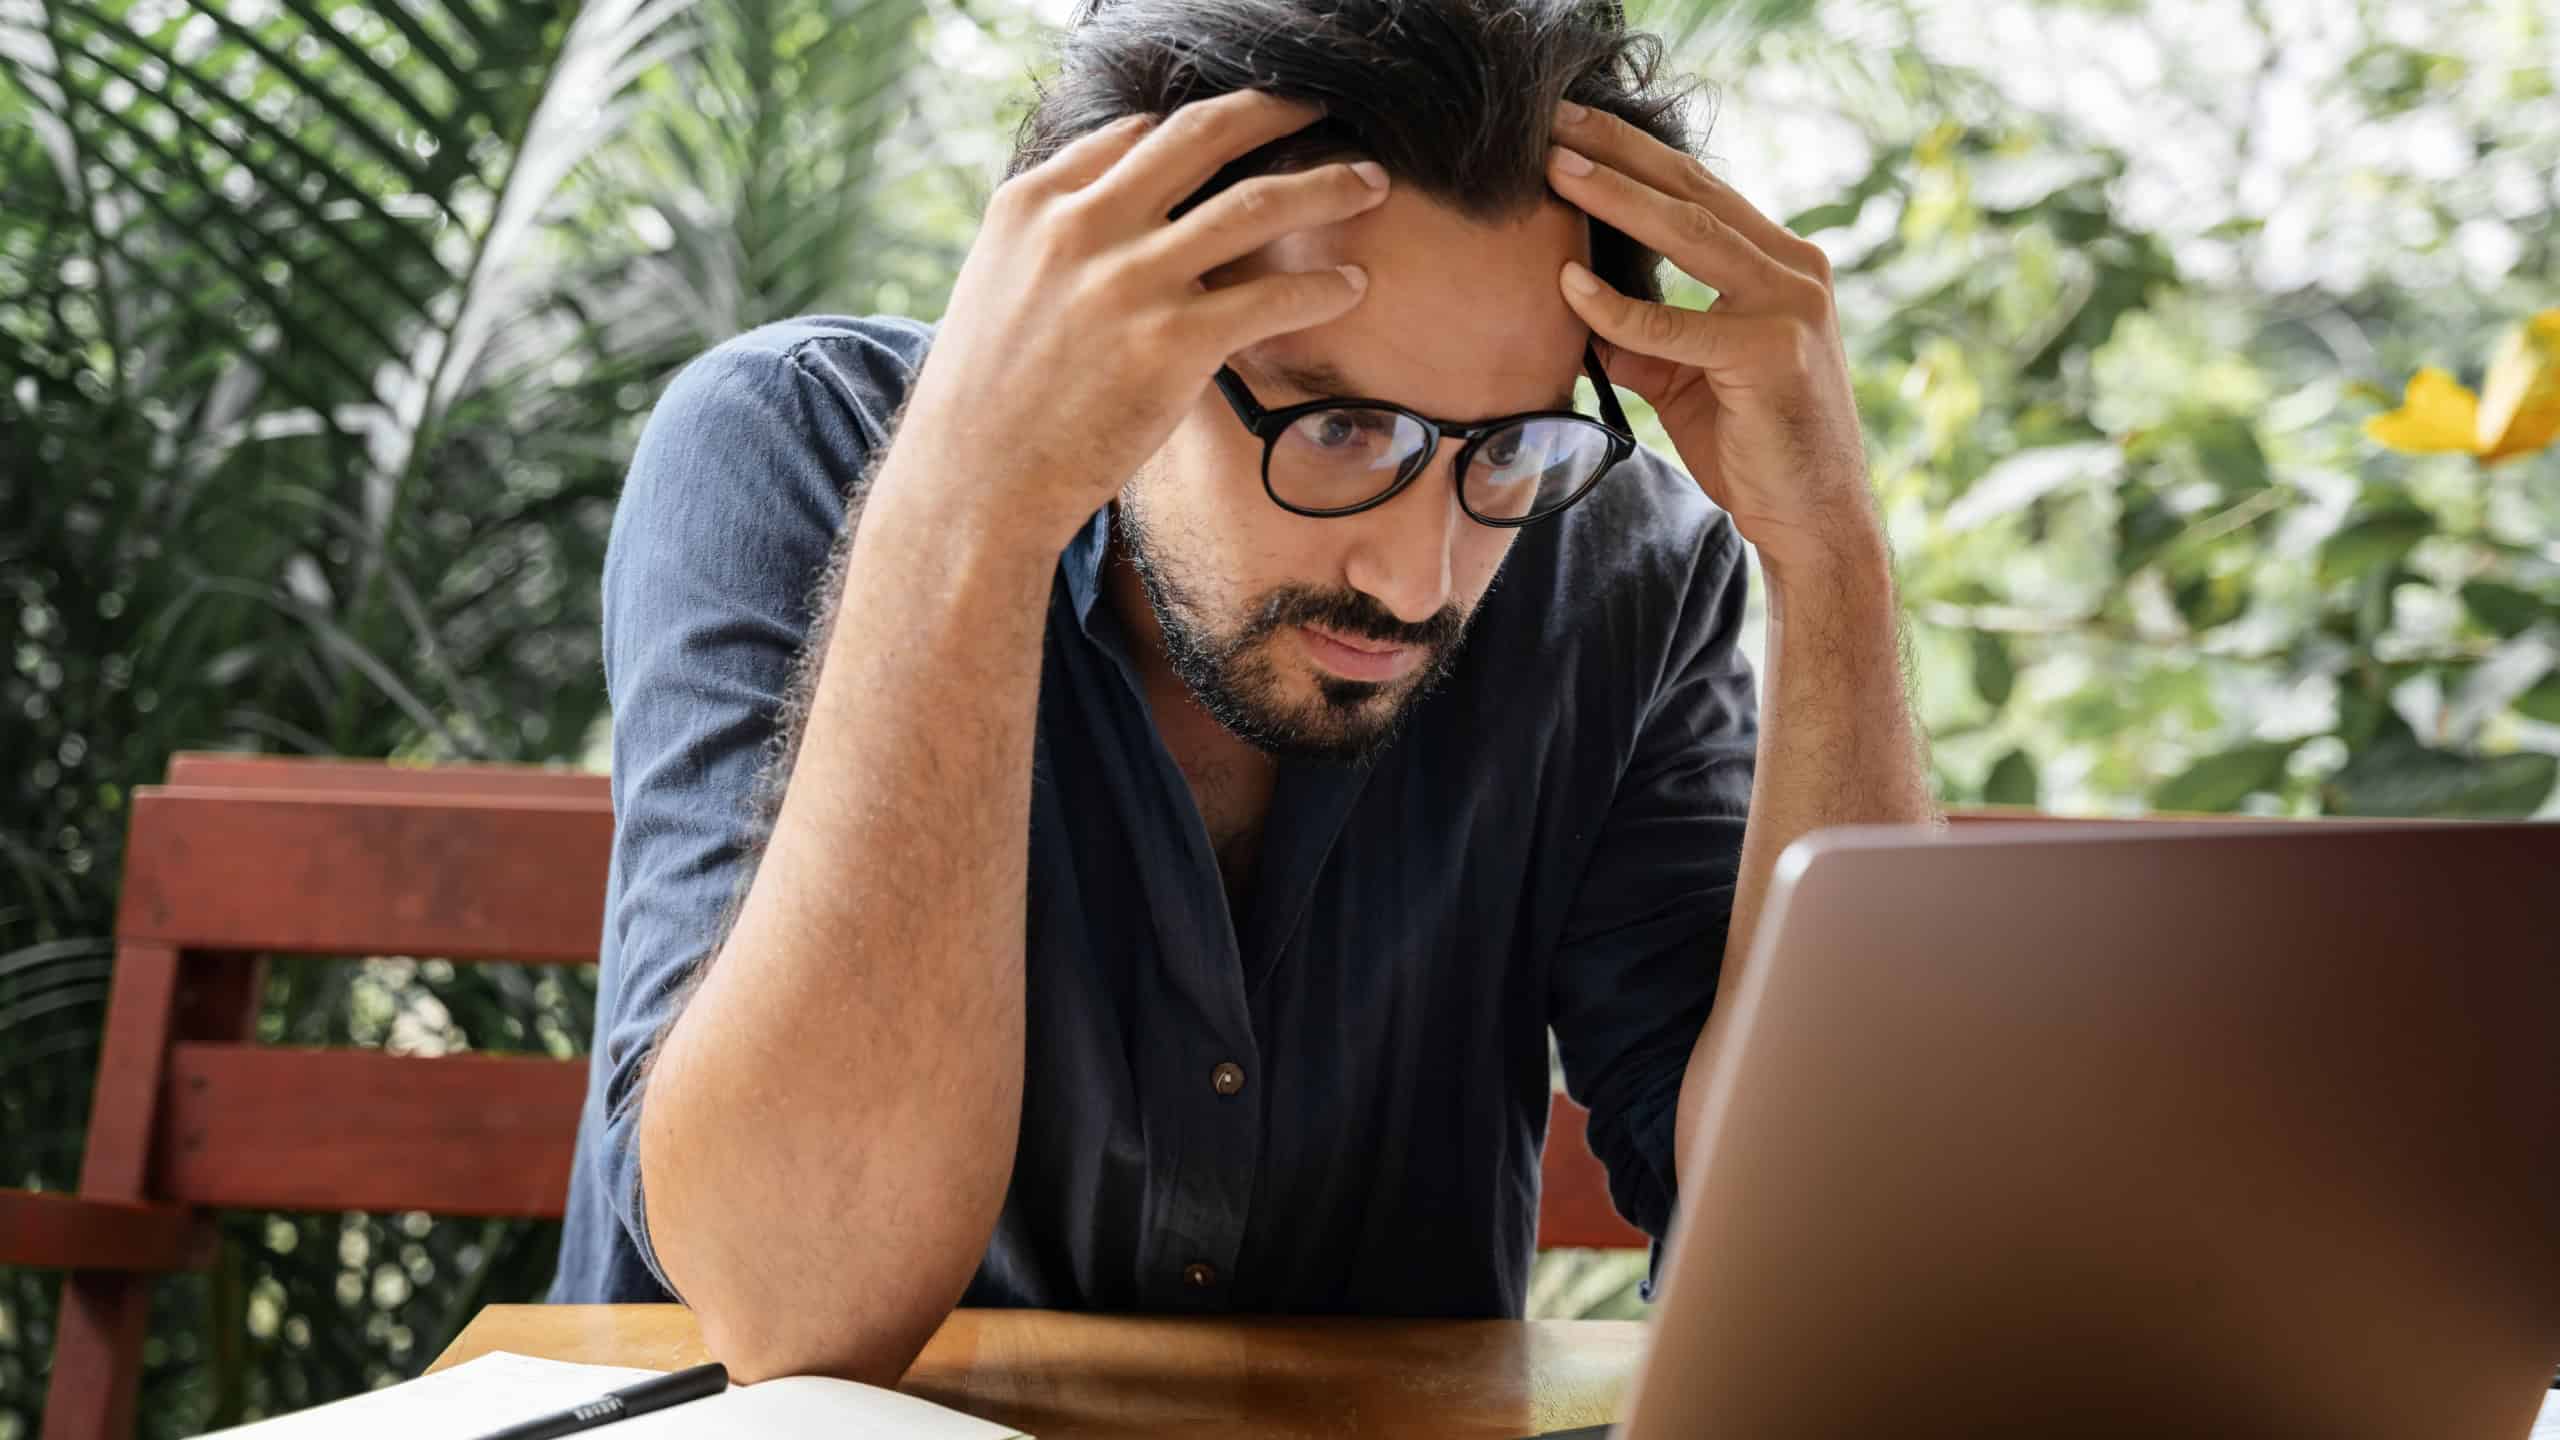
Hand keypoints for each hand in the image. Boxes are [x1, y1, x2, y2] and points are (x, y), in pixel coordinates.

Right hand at [892, 91, 1386, 547]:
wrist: (975, 485)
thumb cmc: (989, 399)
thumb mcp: (997, 283)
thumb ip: (1055, 230)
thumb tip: (1121, 182)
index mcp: (1034, 203)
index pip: (1135, 133)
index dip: (1200, 125)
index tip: (1246, 125)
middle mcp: (1083, 225)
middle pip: (1202, 136)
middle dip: (1277, 112)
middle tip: (1322, 110)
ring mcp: (1131, 281)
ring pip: (1255, 204)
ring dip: (1326, 184)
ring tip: (1371, 182)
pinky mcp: (1173, 344)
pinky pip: (1271, 295)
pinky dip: (1322, 285)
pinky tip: (1352, 285)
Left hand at [1544, 101, 1881, 586]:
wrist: (1811, 518)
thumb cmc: (1752, 447)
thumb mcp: (1685, 379)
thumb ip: (1642, 337)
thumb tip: (1575, 308)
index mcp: (1780, 263)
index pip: (1698, 191)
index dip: (1634, 155)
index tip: (1572, 129)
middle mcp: (1795, 270)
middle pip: (1693, 191)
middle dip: (1619, 152)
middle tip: (1553, 121)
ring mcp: (1791, 306)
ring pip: (1690, 234)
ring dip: (1617, 197)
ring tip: (1556, 168)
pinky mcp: (1774, 352)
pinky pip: (1677, 323)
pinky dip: (1617, 307)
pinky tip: (1569, 285)